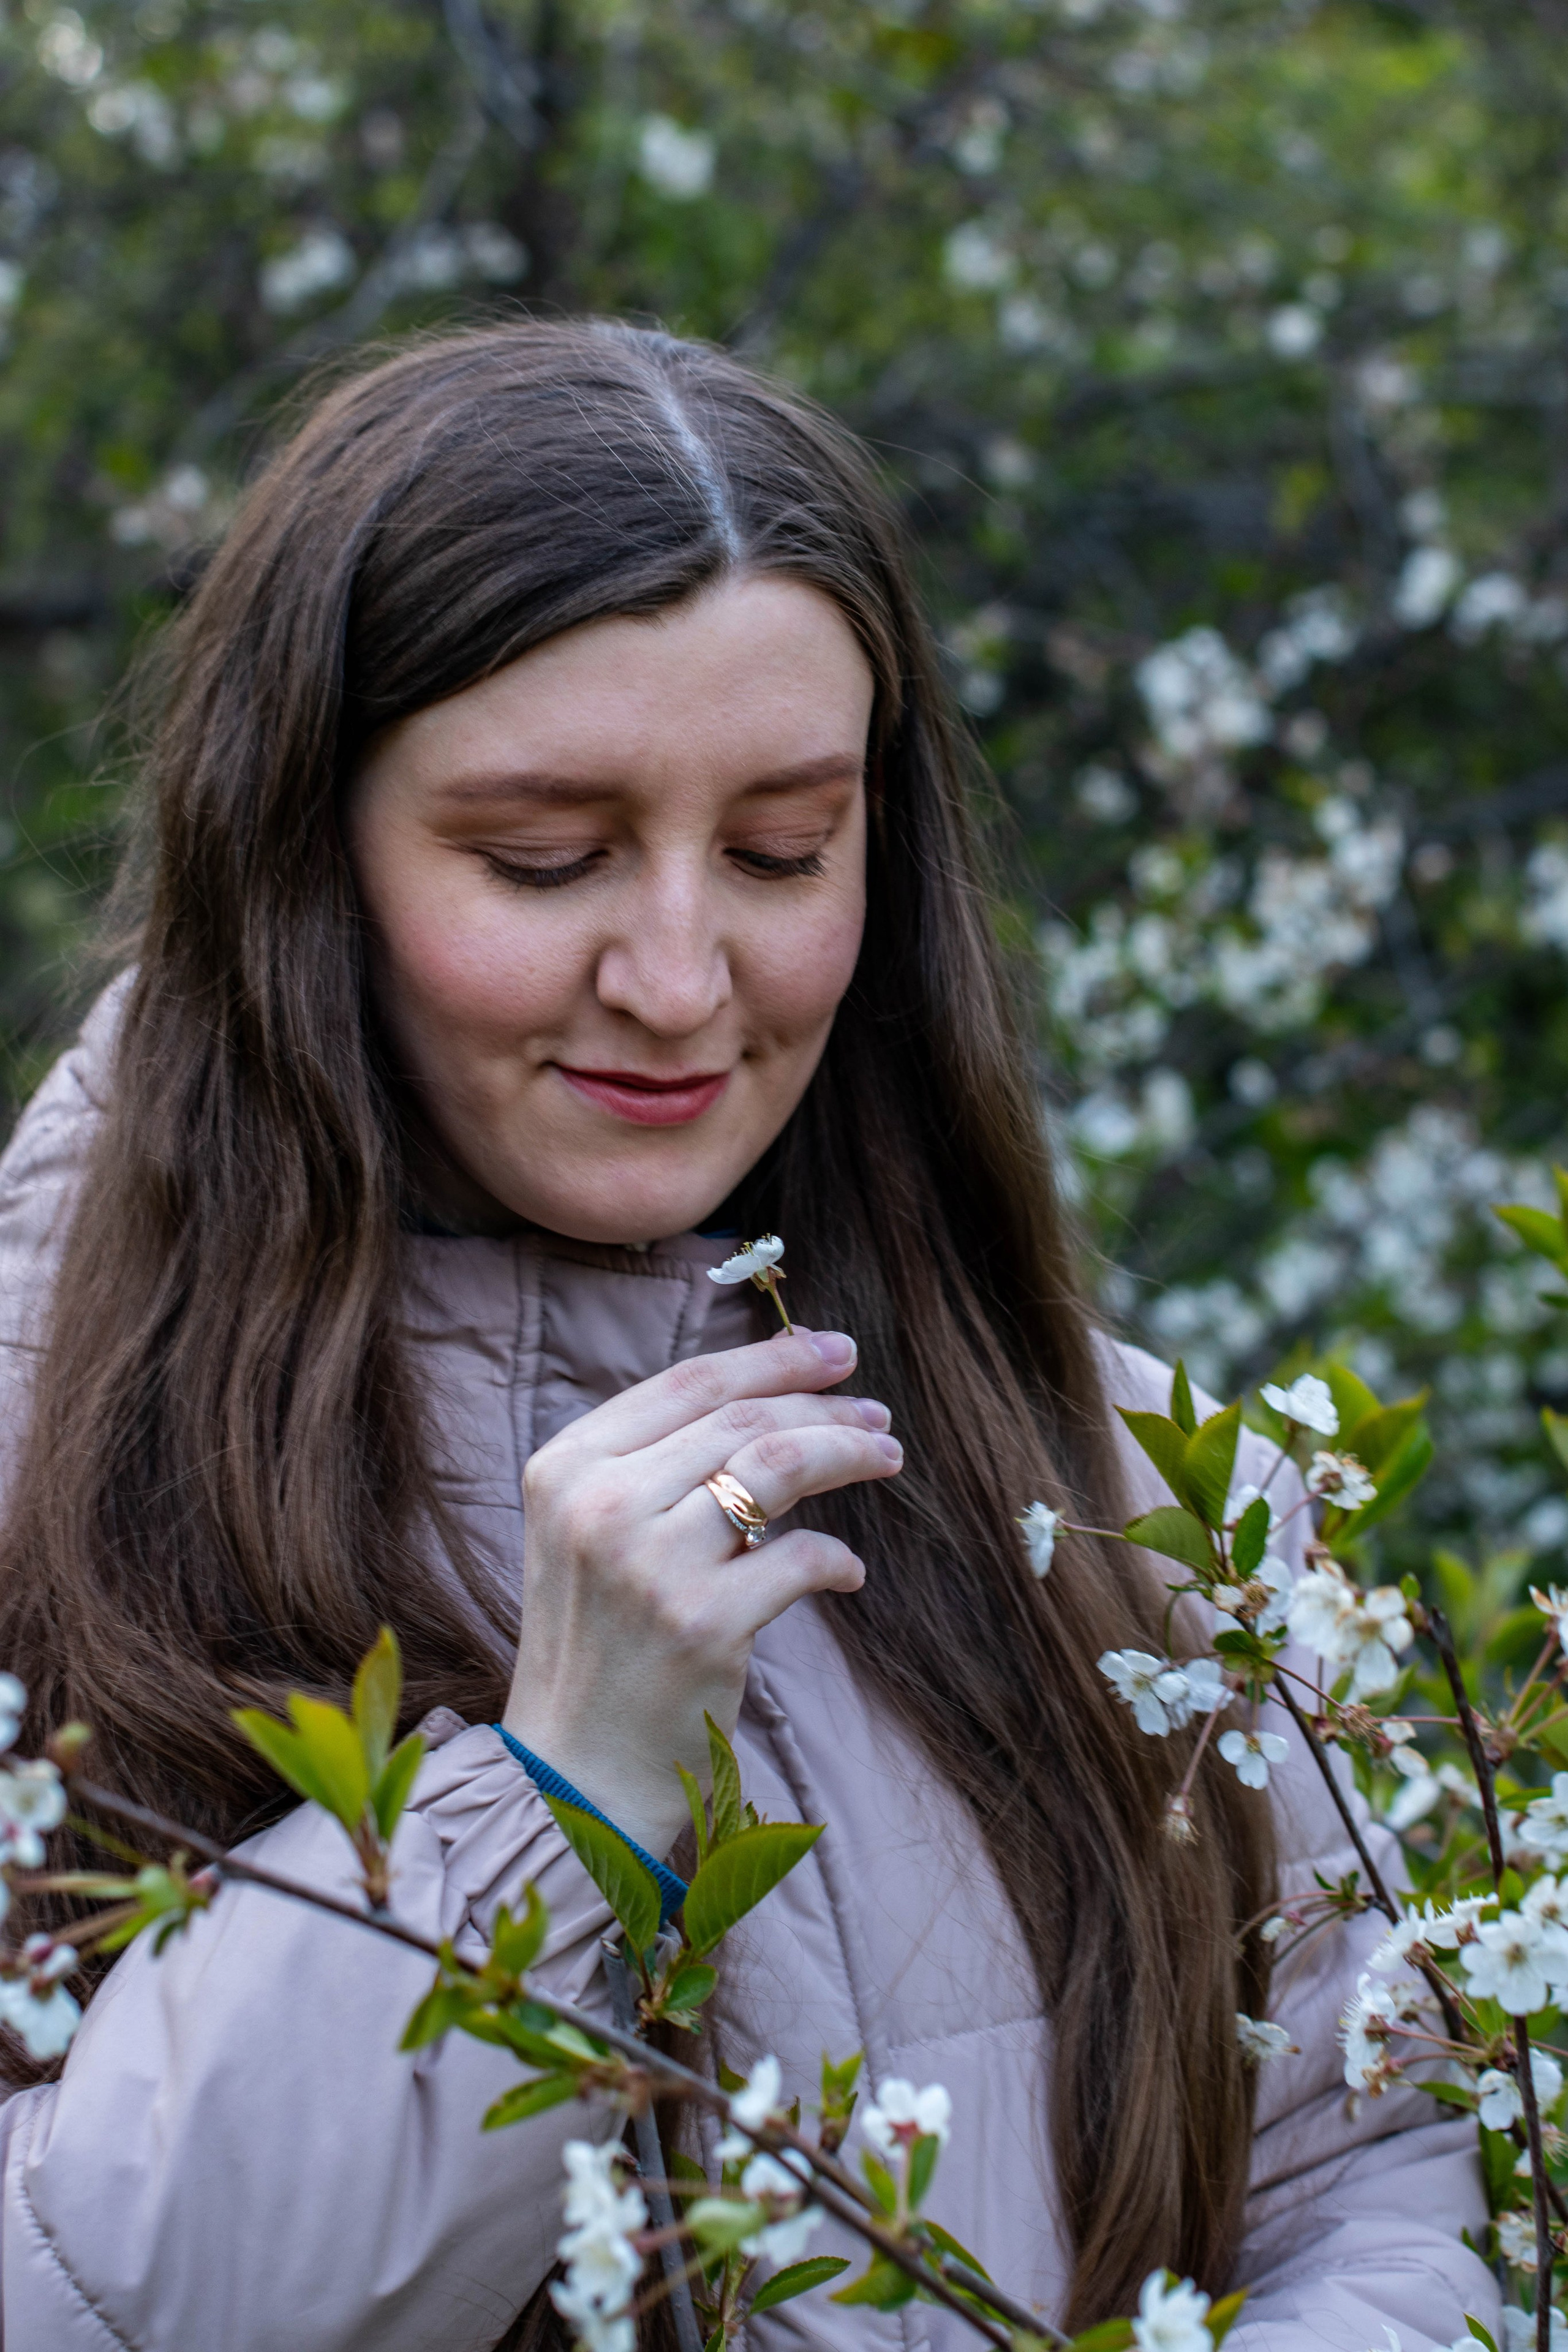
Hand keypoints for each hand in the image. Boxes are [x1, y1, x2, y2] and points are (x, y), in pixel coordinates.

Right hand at [501, 1328, 899, 1855]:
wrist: (573, 1769)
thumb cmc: (597, 1644)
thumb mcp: (591, 1533)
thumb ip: (654, 1465)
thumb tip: (769, 1397)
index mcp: (566, 1467)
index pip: (688, 1383)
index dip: (772, 1359)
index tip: (834, 1351)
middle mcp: (601, 1504)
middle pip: (741, 1420)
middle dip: (823, 1407)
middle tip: (877, 1416)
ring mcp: (650, 1563)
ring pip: (777, 1468)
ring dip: (846, 1455)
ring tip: (885, 1458)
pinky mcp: (702, 1623)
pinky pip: (800, 1558)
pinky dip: (837, 1558)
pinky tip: (847, 1572)